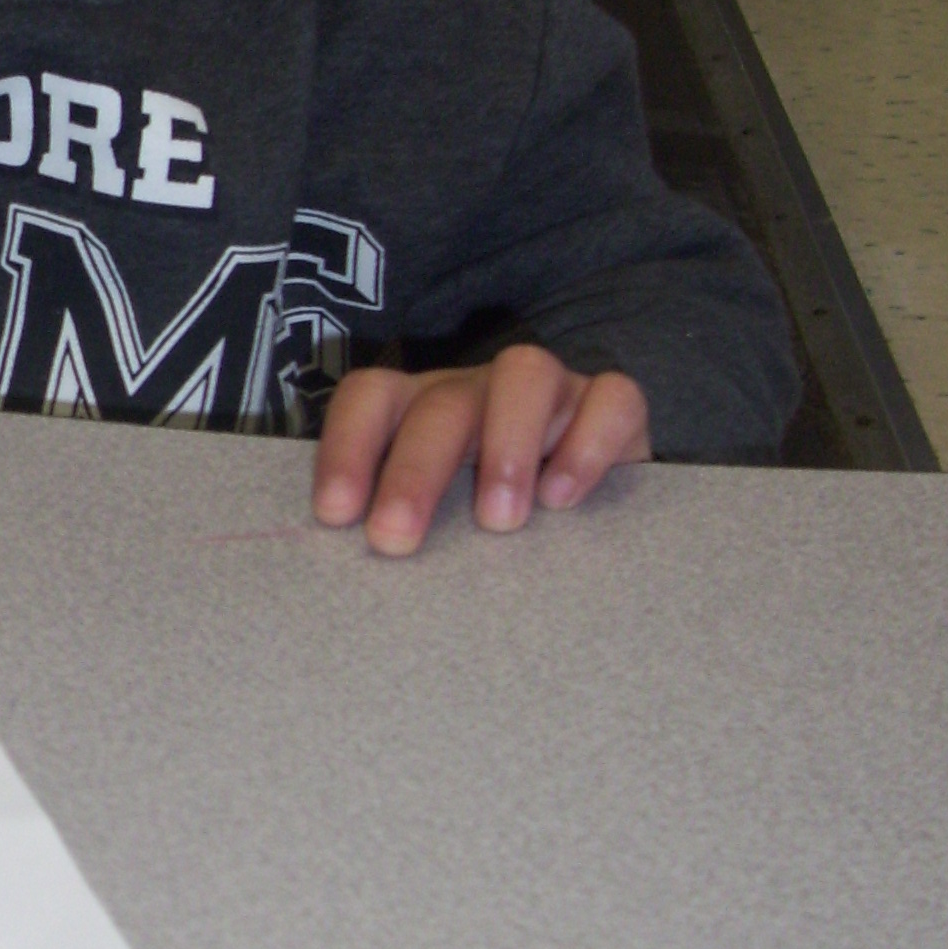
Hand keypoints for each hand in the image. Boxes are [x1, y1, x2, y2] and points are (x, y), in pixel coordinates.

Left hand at [312, 346, 649, 557]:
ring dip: (505, 445)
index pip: (370, 398)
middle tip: (396, 538)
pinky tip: (565, 499)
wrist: (587, 497)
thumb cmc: (483, 516)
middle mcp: (479, 390)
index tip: (334, 515)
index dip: (346, 446)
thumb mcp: (439, 519)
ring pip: (525, 373)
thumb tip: (358, 575)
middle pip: (441, 403)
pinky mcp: (613, 406)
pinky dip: (589, 444)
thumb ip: (402, 525)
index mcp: (420, 409)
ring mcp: (551, 391)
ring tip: (498, 521)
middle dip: (414, 471)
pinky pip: (613, 399)